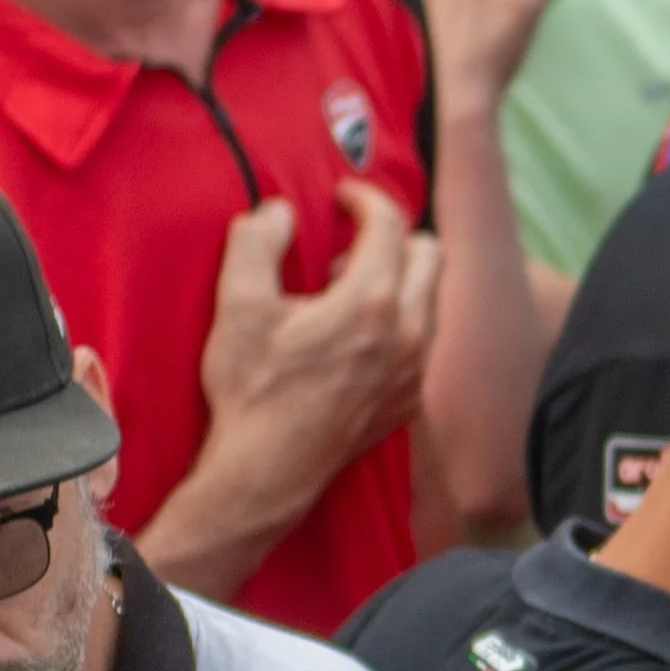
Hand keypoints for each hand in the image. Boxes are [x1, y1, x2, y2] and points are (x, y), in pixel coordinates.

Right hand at [170, 181, 442, 571]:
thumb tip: (277, 210)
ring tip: (344, 294)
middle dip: (394, 237)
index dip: (364, 198)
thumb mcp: (238, 306)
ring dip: (397, 281)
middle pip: (431, 254)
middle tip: (348, 246)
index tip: (342, 197)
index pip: (390, 223)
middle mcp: (407, 334)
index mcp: (371, 302)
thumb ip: (256, 241)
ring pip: (429, 299)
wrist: (267, 473)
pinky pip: (420, 340)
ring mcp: (413, 371)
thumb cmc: (252, 392)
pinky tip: (353, 338)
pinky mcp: (409, 400)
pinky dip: (398, 322)